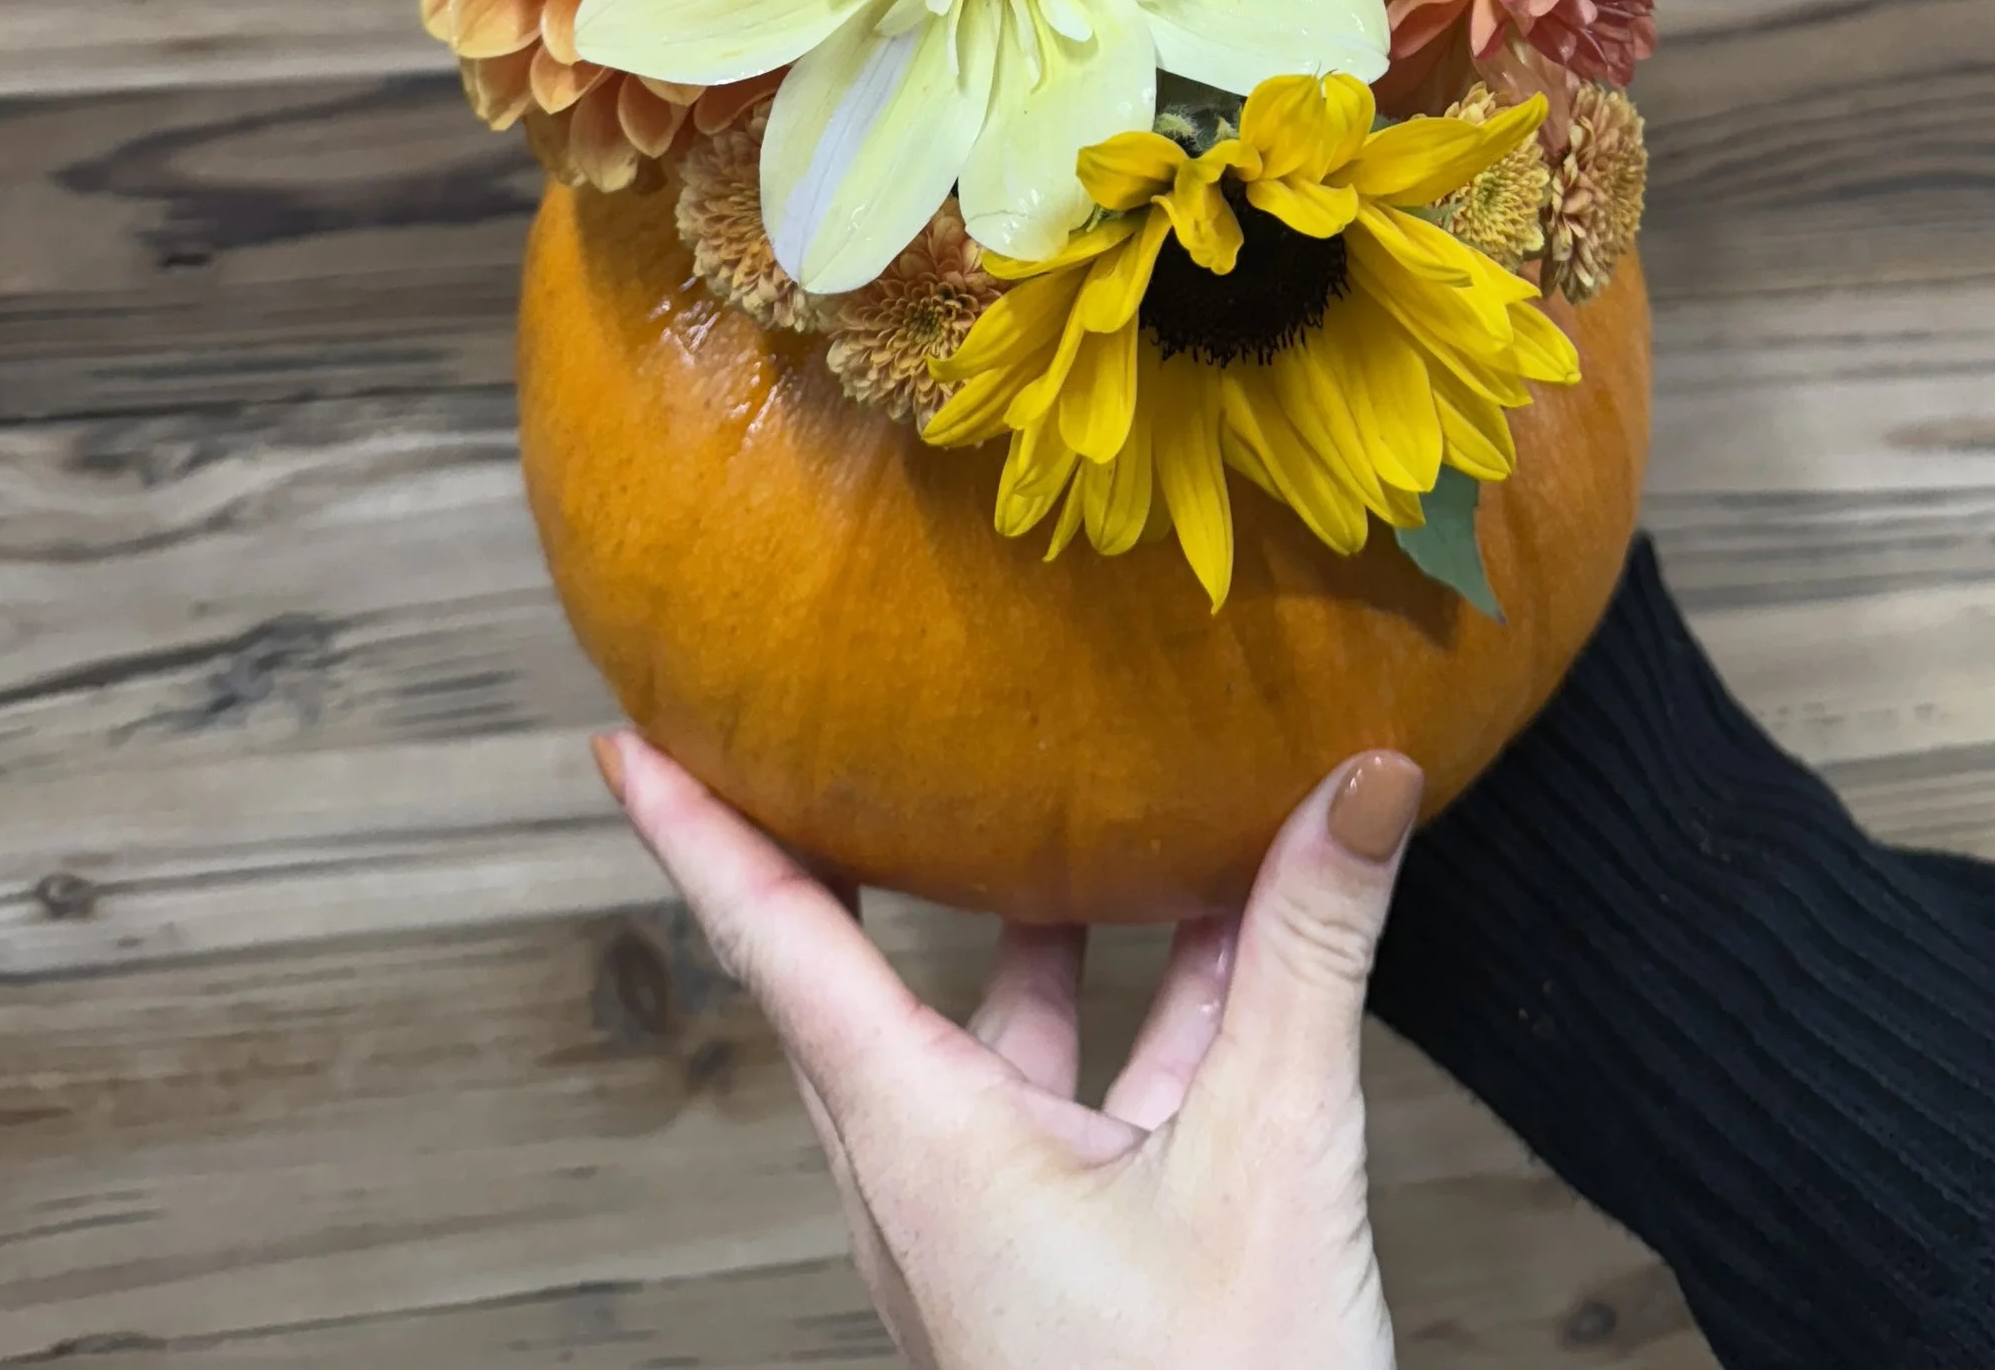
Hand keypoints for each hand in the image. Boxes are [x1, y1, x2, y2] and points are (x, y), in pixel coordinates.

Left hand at [595, 729, 1421, 1369]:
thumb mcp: (1273, 1156)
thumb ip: (1309, 955)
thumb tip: (1366, 779)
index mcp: (921, 1144)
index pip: (776, 941)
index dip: (697, 830)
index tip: (628, 735)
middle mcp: (931, 1177)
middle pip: (855, 972)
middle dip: (843, 847)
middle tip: (822, 729)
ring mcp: (998, 1227)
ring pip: (1001, 1025)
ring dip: (1045, 913)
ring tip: (1083, 781)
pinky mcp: (1075, 1264)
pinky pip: (1090, 1092)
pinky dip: (1154, 1005)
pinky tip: (1238, 930)